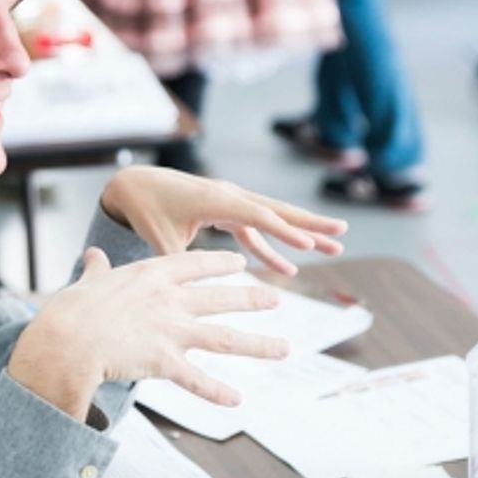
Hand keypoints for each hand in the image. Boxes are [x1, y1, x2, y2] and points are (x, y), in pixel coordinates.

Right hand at [8, 248, 288, 418]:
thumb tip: (92, 255)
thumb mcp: (88, 282)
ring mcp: (172, 331)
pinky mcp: (165, 362)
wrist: (66, 341)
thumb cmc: (70, 310)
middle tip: (276, 299)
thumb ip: (96, 269)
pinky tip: (237, 401)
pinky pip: (197, 381)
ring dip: (257, 345)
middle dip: (251, 299)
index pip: (196, 264)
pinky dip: (217, 392)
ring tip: (284, 348)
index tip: (240, 263)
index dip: (221, 264)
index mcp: (152, 275)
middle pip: (221, 298)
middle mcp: (170, 300)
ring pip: (224, 338)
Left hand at [99, 166, 345, 275]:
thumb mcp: (161, 238)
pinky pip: (255, 231)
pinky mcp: (227, 212)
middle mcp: (229, 196)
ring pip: (273, 219)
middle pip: (278, 210)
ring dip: (301, 234)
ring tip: (333, 247)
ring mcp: (231, 202)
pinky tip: (288, 269)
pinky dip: (271, 248)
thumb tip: (195, 292)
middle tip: (341, 233)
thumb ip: (182, 261)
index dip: (284, 232)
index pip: (258, 215)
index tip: (309, 247)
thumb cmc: (147, 209)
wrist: (136, 185)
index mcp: (216, 198)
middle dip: (310, 224)